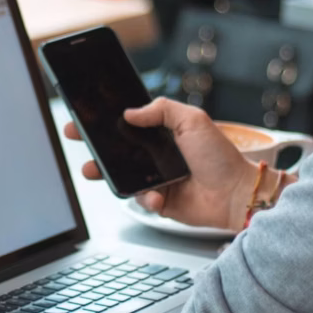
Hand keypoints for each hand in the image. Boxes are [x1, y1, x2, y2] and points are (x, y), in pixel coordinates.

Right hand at [63, 97, 258, 230]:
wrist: (236, 193)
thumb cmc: (220, 156)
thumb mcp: (193, 120)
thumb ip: (161, 110)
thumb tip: (130, 113)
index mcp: (163, 133)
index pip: (128, 124)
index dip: (106, 120)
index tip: (85, 117)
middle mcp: (157, 155)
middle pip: (118, 149)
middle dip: (94, 145)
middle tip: (77, 137)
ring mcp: (157, 179)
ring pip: (122, 176)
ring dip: (106, 173)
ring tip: (93, 170)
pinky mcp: (160, 202)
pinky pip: (141, 200)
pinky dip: (146, 198)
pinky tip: (158, 196)